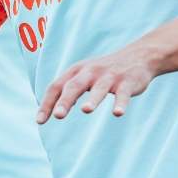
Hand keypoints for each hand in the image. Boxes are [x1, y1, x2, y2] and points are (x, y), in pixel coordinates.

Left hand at [36, 43, 159, 122]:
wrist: (138, 56)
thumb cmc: (104, 71)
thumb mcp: (85, 75)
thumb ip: (69, 90)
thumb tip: (54, 109)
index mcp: (77, 71)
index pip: (57, 86)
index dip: (47, 103)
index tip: (39, 121)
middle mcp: (90, 72)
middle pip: (74, 86)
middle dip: (66, 100)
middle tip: (58, 116)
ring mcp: (109, 77)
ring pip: (99, 88)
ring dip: (93, 99)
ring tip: (86, 110)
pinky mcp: (127, 82)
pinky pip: (123, 94)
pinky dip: (120, 103)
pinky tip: (117, 113)